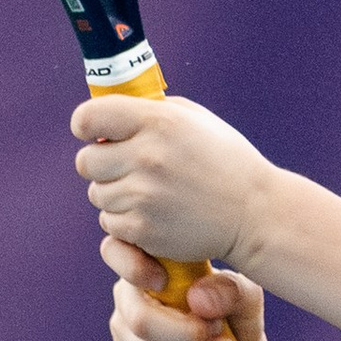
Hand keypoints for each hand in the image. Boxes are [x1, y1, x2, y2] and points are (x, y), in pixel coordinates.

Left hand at [71, 92, 263, 275]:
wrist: (254, 213)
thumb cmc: (225, 161)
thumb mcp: (194, 120)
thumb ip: (150, 111)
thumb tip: (109, 114)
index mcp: (156, 121)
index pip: (87, 117)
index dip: (86, 126)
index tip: (95, 133)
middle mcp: (146, 156)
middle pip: (86, 161)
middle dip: (101, 165)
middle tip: (126, 169)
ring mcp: (143, 196)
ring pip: (97, 195)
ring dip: (115, 195)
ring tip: (147, 194)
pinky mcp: (144, 230)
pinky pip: (110, 224)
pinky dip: (125, 222)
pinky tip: (152, 215)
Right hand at [104, 240, 272, 340]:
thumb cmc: (233, 312)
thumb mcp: (244, 295)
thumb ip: (230, 290)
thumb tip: (197, 300)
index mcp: (146, 267)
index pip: (116, 251)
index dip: (134, 267)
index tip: (167, 282)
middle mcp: (127, 300)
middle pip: (142, 322)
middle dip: (188, 335)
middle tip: (221, 335)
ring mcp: (124, 337)